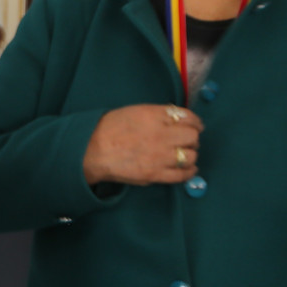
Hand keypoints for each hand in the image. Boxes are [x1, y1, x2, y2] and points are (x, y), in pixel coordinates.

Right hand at [82, 104, 202, 185]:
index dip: (195, 122)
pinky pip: (182, 175)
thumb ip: (157, 114)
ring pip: (190, 156)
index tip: (195, 125)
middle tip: (187, 141)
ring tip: (185, 155)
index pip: (188, 117)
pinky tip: (187, 168)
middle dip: (192, 138)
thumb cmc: (108, 128)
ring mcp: (159, 156)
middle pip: (192, 136)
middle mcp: (161, 135)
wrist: (91, 150)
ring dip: (190, 154)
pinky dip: (189, 171)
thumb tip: (176, 119)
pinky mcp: (155, 174)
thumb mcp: (134, 112)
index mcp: (154, 116)